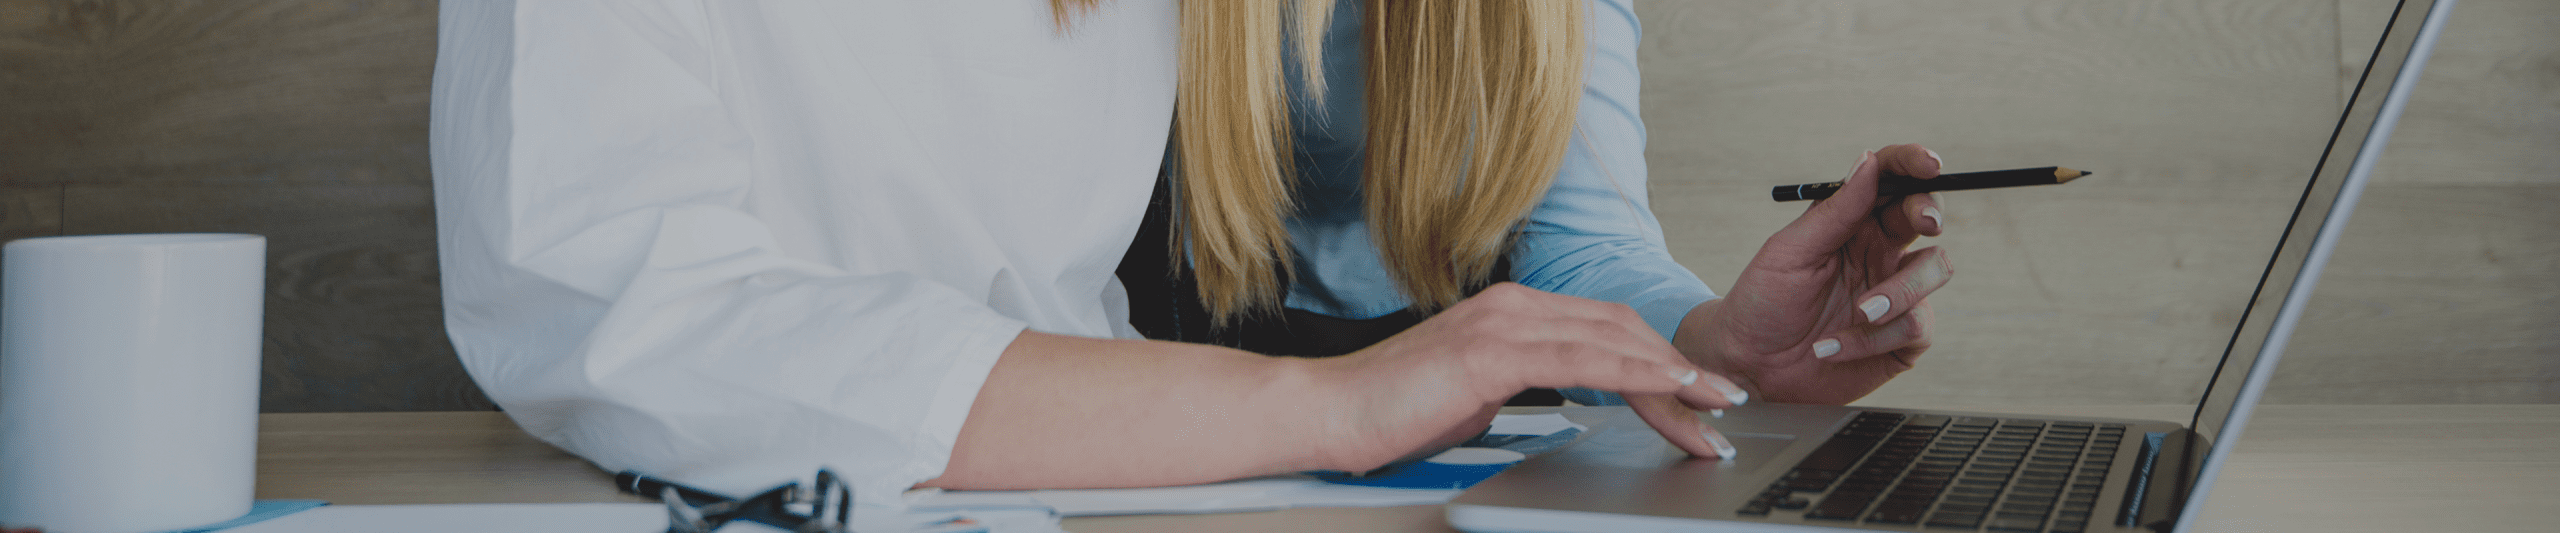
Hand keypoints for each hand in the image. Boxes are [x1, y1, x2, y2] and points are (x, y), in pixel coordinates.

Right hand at [1318, 283, 1751, 468]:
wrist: (1326, 412)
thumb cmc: (1388, 411)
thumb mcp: (1471, 397)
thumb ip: (1517, 389)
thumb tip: (1556, 403)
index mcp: (1511, 313)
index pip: (1606, 328)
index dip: (1660, 356)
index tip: (1699, 391)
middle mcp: (1514, 306)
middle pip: (1623, 329)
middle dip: (1683, 367)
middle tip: (1727, 401)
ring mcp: (1504, 324)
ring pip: (1614, 341)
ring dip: (1675, 375)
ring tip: (1716, 404)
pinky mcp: (1492, 352)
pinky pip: (1584, 359)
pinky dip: (1636, 373)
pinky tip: (1669, 390)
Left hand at [1678, 144, 1953, 403]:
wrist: (1750, 366)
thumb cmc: (1762, 302)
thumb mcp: (1790, 252)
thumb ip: (1835, 211)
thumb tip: (1869, 161)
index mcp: (1853, 223)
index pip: (1892, 181)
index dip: (1914, 165)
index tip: (1929, 163)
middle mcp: (1881, 252)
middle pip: (1927, 215)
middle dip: (1931, 213)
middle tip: (1925, 222)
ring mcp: (1897, 294)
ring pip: (1936, 269)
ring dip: (1899, 293)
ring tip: (1858, 313)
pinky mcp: (1902, 338)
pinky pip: (1916, 326)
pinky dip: (1873, 338)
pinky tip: (1833, 348)